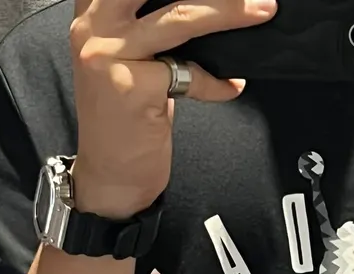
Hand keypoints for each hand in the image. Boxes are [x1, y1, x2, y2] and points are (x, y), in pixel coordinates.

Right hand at [69, 0, 276, 217]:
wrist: (110, 176)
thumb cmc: (125, 121)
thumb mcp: (128, 63)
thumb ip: (150, 31)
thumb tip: (205, 10)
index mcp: (92, 14)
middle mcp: (95, 28)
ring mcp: (111, 56)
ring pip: (180, 19)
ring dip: (229, 13)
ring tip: (261, 11)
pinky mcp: (134, 88)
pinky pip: (192, 76)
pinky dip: (218, 84)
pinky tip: (231, 87)